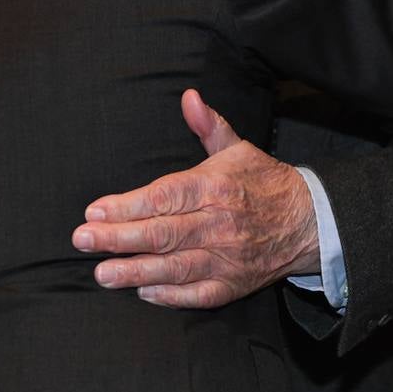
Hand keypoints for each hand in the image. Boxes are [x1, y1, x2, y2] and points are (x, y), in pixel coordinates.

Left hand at [71, 89, 318, 309]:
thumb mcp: (237, 147)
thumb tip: (188, 96)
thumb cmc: (263, 181)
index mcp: (216, 187)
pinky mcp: (233, 285)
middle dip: (118, 238)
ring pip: (175, 267)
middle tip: (82, 240)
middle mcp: (220, 223)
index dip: (128, 205)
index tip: (94, 209)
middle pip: (163, 233)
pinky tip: (142, 291)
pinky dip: (170, 295)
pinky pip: (197, 294)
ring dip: (135, 270)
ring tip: (102, 273)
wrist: (309, 221)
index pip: (165, 197)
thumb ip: (208, 125)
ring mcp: (227, 258)